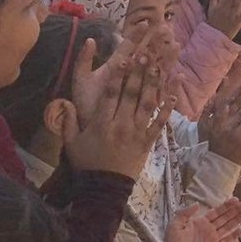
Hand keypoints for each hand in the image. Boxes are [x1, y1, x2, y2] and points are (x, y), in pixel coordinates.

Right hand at [65, 40, 164, 178]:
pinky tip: (174, 93)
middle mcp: (121, 125)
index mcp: (101, 124)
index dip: (118, 75)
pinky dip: (168, 107)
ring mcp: (137, 133)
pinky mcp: (148, 141)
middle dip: (138, 72)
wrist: (103, 188)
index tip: (123, 58)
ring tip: (159, 65)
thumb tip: (65, 102)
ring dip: (154, 83)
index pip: (111, 94)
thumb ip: (69, 121)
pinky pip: (160, 122)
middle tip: (146, 53)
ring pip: (147, 104)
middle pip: (131, 94)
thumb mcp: (71, 143)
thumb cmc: (86, 163)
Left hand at [163, 200, 240, 241]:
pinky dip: (233, 237)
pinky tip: (239, 232)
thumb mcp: (174, 226)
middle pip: (225, 218)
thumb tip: (198, 204)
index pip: (216, 212)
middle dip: (236, 210)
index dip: (226, 206)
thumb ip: (184, 214)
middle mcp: (209, 231)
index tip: (236, 199)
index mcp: (200, 223)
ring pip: (228, 228)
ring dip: (237, 220)